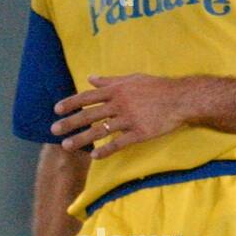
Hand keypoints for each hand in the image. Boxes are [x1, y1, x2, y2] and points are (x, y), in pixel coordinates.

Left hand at [51, 74, 191, 158]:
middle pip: (89, 114)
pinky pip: (119, 143)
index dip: (71, 103)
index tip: (56, 110)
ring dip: (82, 139)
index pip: (88, 96)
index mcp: (117, 90)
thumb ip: (110, 80)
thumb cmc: (157, 87)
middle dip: (70, 123)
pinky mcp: (140, 132)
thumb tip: (91, 78)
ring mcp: (129, 119)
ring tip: (67, 146)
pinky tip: (95, 156)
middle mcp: (120, 103)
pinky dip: (106, 150)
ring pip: (101, 130)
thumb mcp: (133, 78)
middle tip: (54, 130)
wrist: (181, 98)